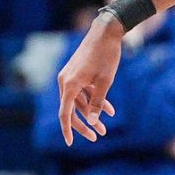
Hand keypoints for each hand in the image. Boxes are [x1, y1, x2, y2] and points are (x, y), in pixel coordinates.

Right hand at [55, 15, 122, 143]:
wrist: (106, 31)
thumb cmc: (107, 55)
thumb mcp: (106, 81)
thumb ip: (98, 102)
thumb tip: (93, 121)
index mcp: (70, 84)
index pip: (64, 112)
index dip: (67, 129)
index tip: (69, 143)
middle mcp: (65, 81)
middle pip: (71, 110)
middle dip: (84, 125)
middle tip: (97, 137)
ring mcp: (69, 77)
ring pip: (78, 102)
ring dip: (92, 114)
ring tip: (106, 127)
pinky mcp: (76, 73)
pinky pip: (82, 92)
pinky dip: (94, 100)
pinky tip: (110, 110)